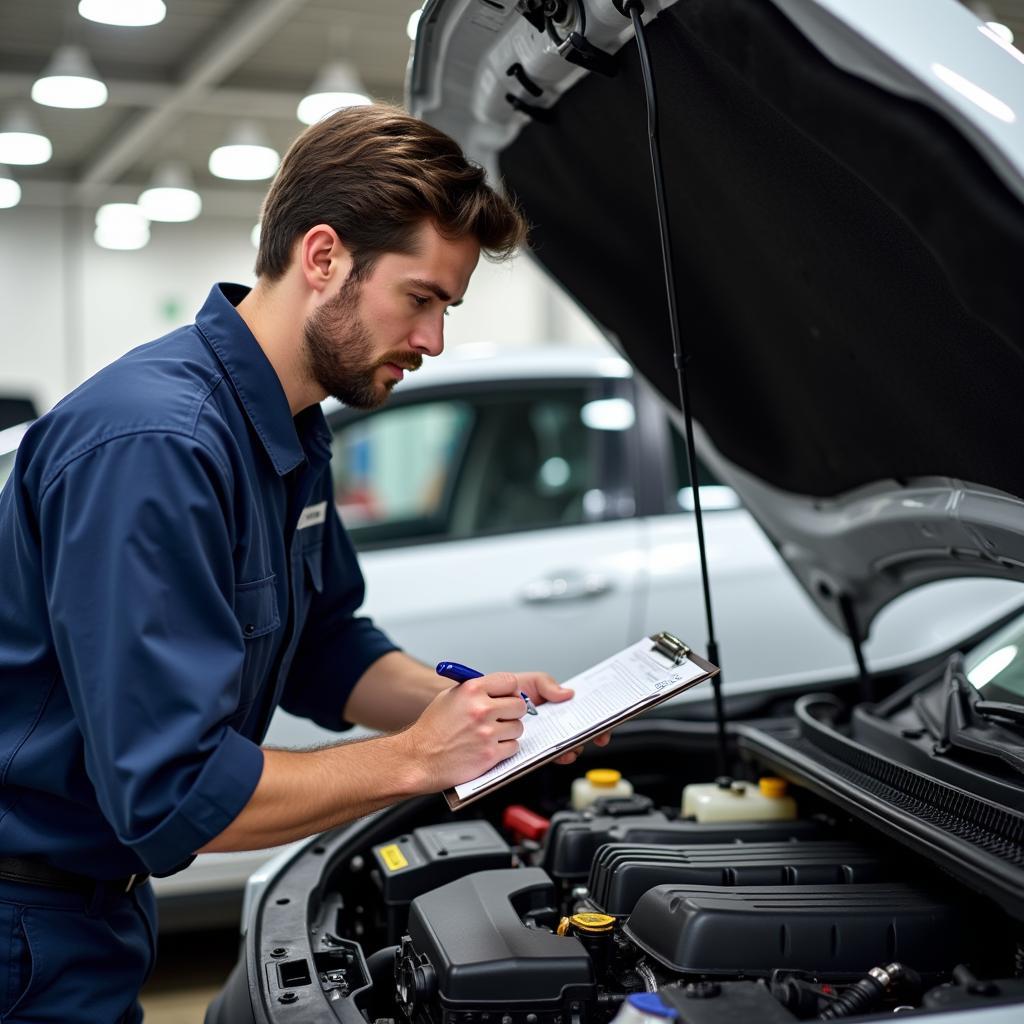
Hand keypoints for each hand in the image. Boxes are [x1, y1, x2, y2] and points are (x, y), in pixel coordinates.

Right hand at [404, 672, 525, 791]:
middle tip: (502, 717)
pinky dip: (504, 748)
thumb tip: (500, 690)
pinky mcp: (490, 755)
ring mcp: (487, 733)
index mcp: (472, 690)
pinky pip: (513, 747)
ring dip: (508, 732)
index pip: (510, 682)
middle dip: (512, 712)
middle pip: (519, 705)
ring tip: (490, 735)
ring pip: (518, 727)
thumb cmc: (432, 729)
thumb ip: (476, 690)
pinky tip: (488, 747)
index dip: (511, 690)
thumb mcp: (450, 697)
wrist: (418, 758)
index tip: (508, 697)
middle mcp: (481, 709)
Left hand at [515, 671, 611, 765]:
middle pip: (580, 731)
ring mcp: (545, 737)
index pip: (582, 712)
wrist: (485, 705)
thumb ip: (547, 683)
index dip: (596, 718)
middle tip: (598, 736)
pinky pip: (550, 756)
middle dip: (592, 734)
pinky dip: (560, 756)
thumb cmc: (507, 692)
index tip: (606, 723)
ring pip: (569, 745)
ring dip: (577, 747)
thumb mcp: (530, 681)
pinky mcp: (534, 750)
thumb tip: (568, 693)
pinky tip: (562, 753)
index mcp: (557, 707)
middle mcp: (554, 723)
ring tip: (576, 746)